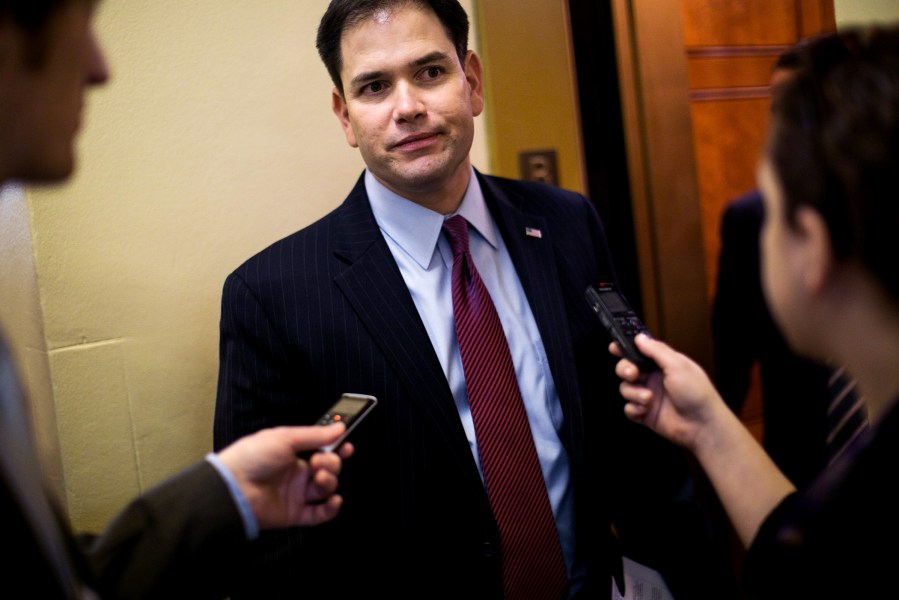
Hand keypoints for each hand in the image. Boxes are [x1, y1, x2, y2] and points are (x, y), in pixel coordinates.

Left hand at [215, 424, 353, 528]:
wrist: (233, 487)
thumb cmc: (252, 457)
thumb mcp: (285, 437)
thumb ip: (315, 434)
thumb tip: (340, 428)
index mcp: (292, 453)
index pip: (321, 450)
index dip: (336, 448)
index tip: (346, 446)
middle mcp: (296, 473)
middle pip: (327, 469)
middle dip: (331, 463)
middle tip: (320, 461)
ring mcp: (295, 494)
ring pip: (325, 489)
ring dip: (330, 481)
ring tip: (320, 477)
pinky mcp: (294, 513)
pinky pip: (319, 514)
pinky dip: (331, 509)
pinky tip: (334, 500)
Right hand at [611, 333, 724, 448]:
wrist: (702, 425)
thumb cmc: (697, 393)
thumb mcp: (678, 365)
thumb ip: (656, 350)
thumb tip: (640, 338)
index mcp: (662, 364)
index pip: (639, 352)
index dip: (625, 349)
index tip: (614, 348)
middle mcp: (654, 379)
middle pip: (626, 368)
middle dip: (625, 369)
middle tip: (633, 374)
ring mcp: (648, 396)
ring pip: (625, 388)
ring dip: (634, 393)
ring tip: (648, 399)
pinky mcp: (645, 414)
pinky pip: (628, 408)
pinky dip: (634, 409)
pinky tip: (645, 410)